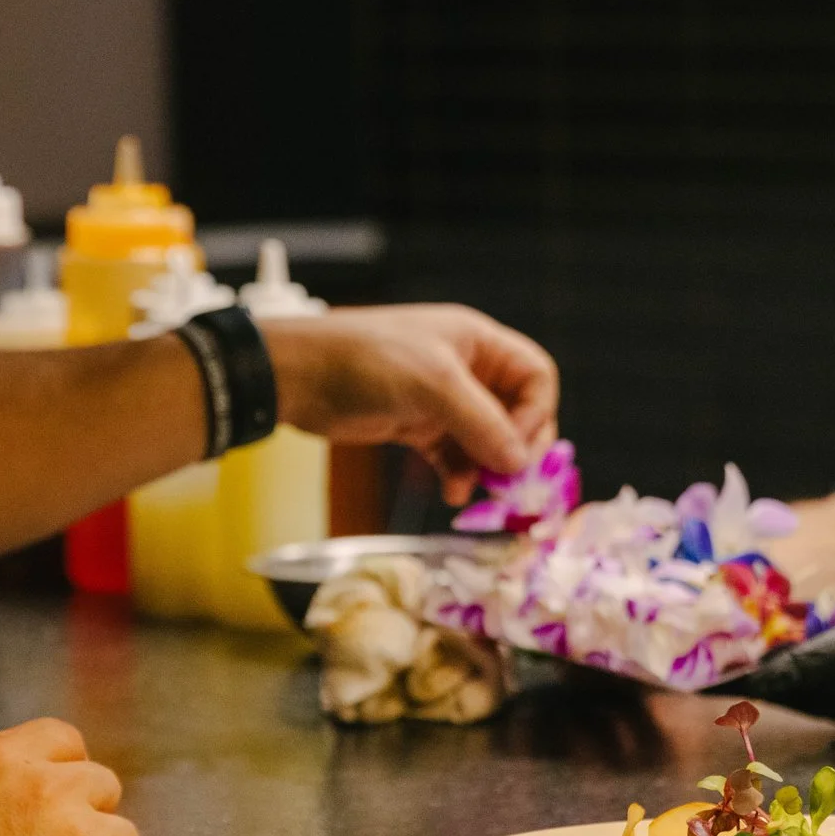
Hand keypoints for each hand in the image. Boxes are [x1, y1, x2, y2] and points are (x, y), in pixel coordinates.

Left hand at [264, 305, 558, 503]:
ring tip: (481, 493)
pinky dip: (458, 474)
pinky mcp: (416, 426)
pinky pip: (454, 454)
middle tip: (510, 483)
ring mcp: (441, 400)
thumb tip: (520, 465)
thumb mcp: (433, 385)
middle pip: (516, 411)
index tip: (520, 451)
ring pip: (485, 439)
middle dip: (516, 448)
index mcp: (477, 342)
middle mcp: (466, 369)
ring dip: (487, 467)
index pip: (535, 376)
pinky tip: (451, 492)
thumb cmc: (366, 360)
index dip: (536, 414)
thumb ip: (482, 424)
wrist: (298, 375)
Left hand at [727, 504, 834, 734]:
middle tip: (700, 675)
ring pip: (823, 703)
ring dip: (777, 694)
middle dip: (757, 683)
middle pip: (810, 688)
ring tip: (724, 680)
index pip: (824, 657)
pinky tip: (780, 686)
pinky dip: (808, 699)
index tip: (727, 666)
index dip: (771, 666)